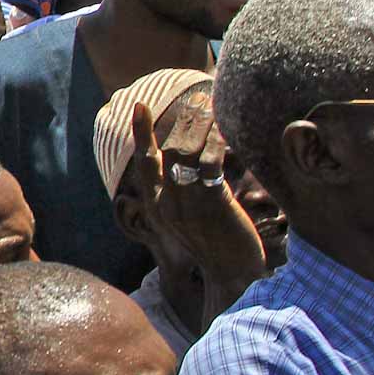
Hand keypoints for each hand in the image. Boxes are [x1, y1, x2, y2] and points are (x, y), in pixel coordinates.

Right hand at [129, 101, 266, 282]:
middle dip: (184, 120)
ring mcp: (188, 204)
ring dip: (200, 124)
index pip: (145, 163)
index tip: (139, 106)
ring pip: (187, 152)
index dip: (141, 133)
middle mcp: (167, 204)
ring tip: (213, 106)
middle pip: (170, 150)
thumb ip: (186, 192)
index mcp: (158, 208)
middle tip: (199, 99)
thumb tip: (193, 160)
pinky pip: (210, 163)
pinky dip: (217, 142)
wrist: (234, 275)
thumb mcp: (193, 217)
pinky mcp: (211, 204)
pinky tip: (227, 131)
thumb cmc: (218, 244)